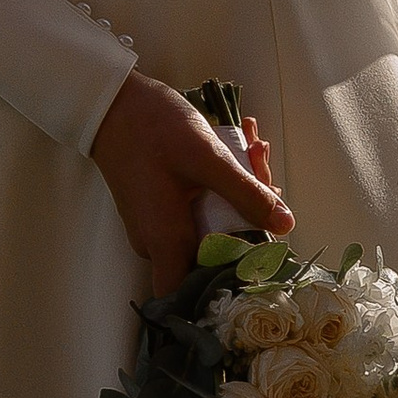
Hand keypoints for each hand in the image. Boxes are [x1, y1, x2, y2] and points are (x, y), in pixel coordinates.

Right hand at [90, 70, 291, 288]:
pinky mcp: (162, 206)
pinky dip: (220, 183)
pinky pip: (199, 207)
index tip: (260, 256)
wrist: (112, 102)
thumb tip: (285, 226)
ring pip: (212, 224)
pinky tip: (238, 145)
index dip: (226, 287)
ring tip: (253, 145)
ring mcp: (159, 224)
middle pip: (216, 251)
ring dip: (239, 190)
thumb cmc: (153, 129)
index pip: (192, 295)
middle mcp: (159, 242)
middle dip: (249, 213)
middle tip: (260, 165)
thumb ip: (246, 194)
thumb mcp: (207, 157)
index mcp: (167, 242)